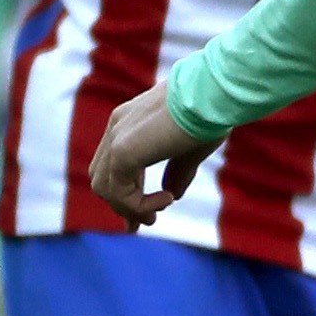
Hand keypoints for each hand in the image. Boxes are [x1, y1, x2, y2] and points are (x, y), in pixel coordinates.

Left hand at [87, 87, 217, 222]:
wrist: (213, 93)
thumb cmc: (209, 114)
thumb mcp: (189, 149)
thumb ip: (176, 171)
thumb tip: (171, 195)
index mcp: (128, 121)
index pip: (112, 165)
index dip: (125, 193)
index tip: (144, 216)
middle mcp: (117, 126)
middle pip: (102, 178)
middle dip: (122, 205)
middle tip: (147, 222)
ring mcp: (117, 136)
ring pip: (104, 188)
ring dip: (130, 208)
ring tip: (156, 213)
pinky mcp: (123, 149)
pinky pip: (119, 192)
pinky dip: (139, 204)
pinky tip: (166, 199)